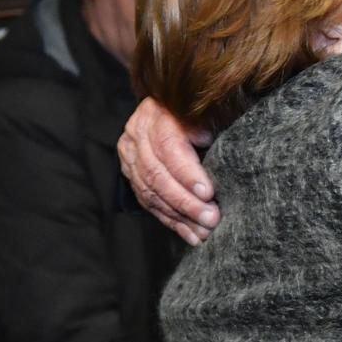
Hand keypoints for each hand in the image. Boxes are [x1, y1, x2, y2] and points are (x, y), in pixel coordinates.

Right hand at [118, 98, 218, 244]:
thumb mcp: (203, 112)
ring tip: (204, 232)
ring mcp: (130, 157)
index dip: (188, 173)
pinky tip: (190, 234)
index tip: (209, 193)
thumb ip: (207, 126)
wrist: (169, 108)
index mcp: (156, 115)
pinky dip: (171, 221)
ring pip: (151, 193)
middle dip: (186, 202)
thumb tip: (211, 141)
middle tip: (211, 219)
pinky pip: (149, 203)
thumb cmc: (195, 112)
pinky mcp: (130, 175)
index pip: (168, 148)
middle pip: (157, 175)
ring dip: (180, 216)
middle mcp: (137, 136)